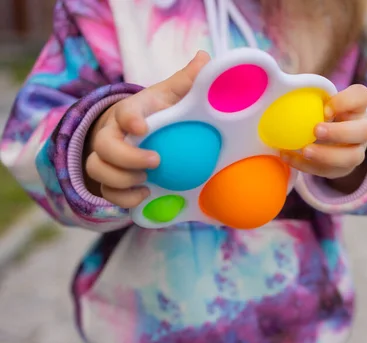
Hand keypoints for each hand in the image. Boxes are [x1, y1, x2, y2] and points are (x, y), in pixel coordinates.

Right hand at [84, 51, 209, 207]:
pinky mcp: (111, 180)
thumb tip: (205, 58)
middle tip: (155, 161)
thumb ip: (189, 80)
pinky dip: (123, 198)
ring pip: (98, 170)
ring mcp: (108, 158)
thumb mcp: (175, 95)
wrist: (141, 130)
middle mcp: (113, 134)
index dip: (129, 119)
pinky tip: (144, 195)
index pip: (123, 111)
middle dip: (127, 157)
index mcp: (132, 111)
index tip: (142, 127)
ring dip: (121, 179)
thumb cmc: (160, 111)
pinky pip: (106, 193)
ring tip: (147, 180)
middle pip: (103, 146)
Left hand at [281, 84, 366, 192]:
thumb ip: (308, 98)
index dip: (345, 102)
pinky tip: (288, 157)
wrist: (327, 140)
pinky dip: (307, 166)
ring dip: (327, 155)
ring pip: (352, 157)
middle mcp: (362, 130)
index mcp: (357, 107)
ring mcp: (356, 151)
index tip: (325, 108)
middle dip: (339, 132)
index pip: (362, 96)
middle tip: (316, 130)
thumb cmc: (319, 115)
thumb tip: (281, 89)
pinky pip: (329, 171)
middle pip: (365, 130)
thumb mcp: (317, 102)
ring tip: (305, 150)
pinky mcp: (342, 169)